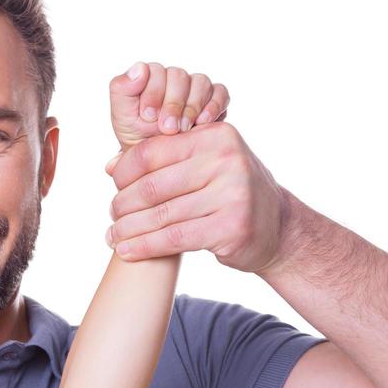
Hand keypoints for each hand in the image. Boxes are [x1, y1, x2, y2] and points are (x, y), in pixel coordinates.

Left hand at [102, 123, 290, 273]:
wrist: (277, 227)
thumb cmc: (230, 192)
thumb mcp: (205, 163)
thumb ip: (163, 159)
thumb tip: (110, 165)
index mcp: (215, 136)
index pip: (152, 152)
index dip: (124, 173)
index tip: (114, 188)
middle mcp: (226, 160)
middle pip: (152, 186)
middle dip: (123, 205)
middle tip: (112, 217)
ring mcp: (232, 194)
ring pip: (160, 215)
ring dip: (128, 230)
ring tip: (112, 237)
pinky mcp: (230, 227)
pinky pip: (173, 238)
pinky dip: (144, 247)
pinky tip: (127, 252)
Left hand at [108, 62, 228, 148]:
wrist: (160, 163)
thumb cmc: (139, 138)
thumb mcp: (123, 117)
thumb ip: (122, 89)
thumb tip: (139, 67)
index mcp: (150, 78)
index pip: (156, 71)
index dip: (153, 92)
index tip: (148, 116)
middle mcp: (173, 79)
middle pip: (179, 76)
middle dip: (173, 103)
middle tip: (167, 128)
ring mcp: (195, 88)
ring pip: (200, 82)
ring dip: (191, 106)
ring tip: (183, 129)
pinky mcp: (214, 99)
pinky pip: (220, 92)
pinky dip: (213, 106)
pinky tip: (203, 123)